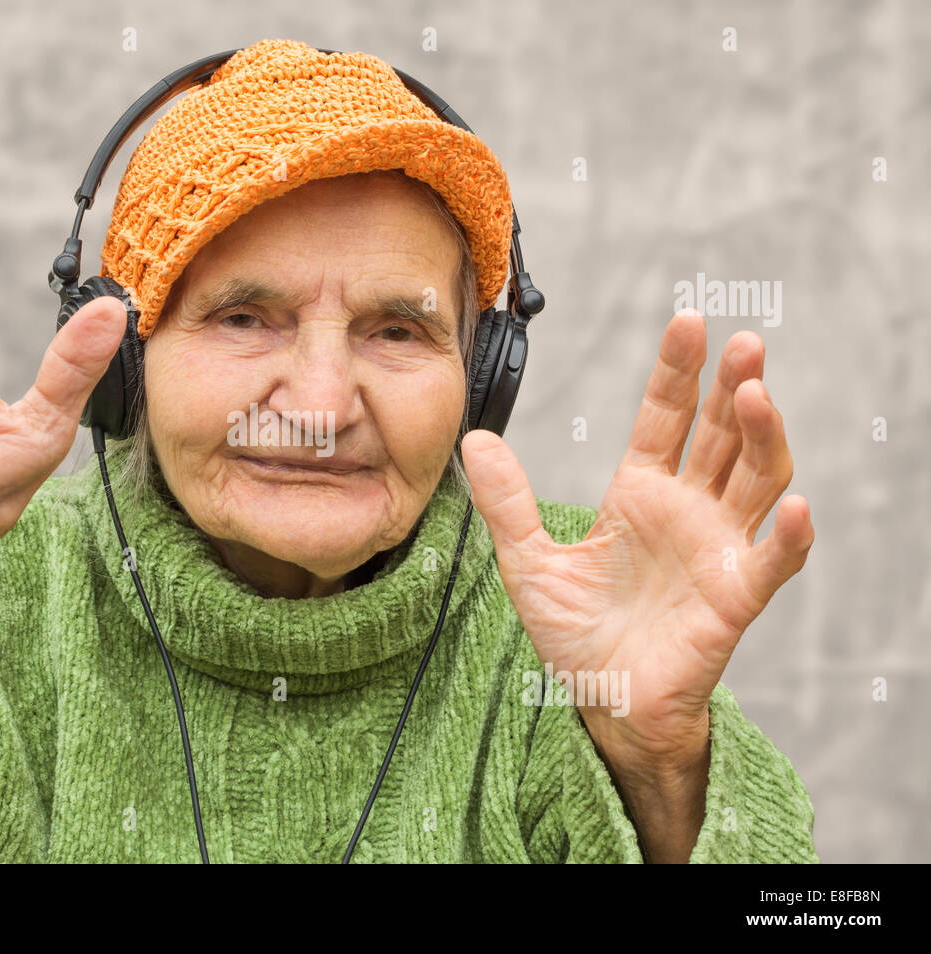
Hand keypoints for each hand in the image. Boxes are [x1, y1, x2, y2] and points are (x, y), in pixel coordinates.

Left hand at [461, 310, 813, 769]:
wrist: (602, 701)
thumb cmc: (573, 633)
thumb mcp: (528, 562)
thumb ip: (507, 502)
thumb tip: (475, 439)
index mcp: (639, 493)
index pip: (665, 417)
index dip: (678, 372)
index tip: (687, 323)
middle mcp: (687, 510)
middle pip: (722, 435)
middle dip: (734, 386)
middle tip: (745, 343)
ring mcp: (716, 549)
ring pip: (758, 479)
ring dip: (764, 438)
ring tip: (755, 397)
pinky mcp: (735, 597)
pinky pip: (773, 561)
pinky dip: (790, 536)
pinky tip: (793, 509)